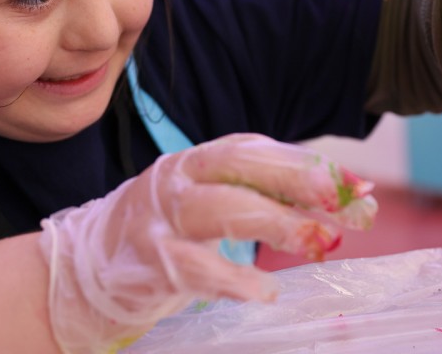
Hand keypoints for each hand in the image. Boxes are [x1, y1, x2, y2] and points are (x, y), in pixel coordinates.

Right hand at [39, 133, 377, 352]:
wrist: (86, 272)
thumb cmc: (168, 235)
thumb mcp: (213, 205)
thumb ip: (272, 201)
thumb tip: (354, 203)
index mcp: (198, 161)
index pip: (257, 151)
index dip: (307, 164)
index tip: (355, 185)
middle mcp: (177, 179)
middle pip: (239, 167)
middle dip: (294, 179)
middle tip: (340, 198)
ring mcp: (160, 218)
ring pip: (219, 209)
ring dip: (274, 223)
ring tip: (316, 240)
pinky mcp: (147, 261)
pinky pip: (193, 267)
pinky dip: (232, 279)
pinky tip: (264, 291)